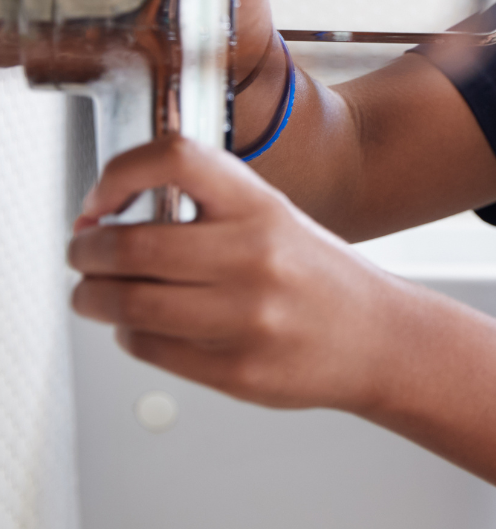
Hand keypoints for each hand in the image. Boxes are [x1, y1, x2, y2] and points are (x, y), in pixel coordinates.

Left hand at [68, 136, 388, 410]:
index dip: (120, 172)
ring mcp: (246, 317)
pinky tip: (141, 326)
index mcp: (262, 206)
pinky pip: (149, 348)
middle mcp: (254, 255)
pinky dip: (127, 334)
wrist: (379, 336)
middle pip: (130, 244)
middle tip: (83, 252)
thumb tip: (110, 217)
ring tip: (95, 294)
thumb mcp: (275, 218)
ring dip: (92, 298)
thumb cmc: (320, 276)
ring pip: (127, 304)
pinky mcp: (236, 369)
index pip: (176, 158)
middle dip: (87, 250)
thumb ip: (207, 211)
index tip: (102, 198)